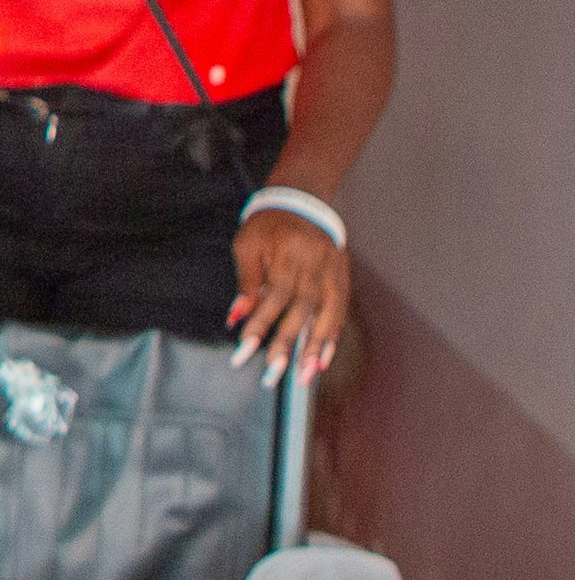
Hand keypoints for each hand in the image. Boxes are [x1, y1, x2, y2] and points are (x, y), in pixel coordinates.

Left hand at [230, 209, 350, 379]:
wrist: (302, 203)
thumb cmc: (267, 227)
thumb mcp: (247, 245)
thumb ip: (246, 281)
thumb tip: (237, 316)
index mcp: (288, 256)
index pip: (273, 297)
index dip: (260, 325)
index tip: (244, 351)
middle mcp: (315, 266)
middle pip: (302, 310)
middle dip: (288, 344)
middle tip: (274, 374)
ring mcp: (333, 273)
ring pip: (327, 314)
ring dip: (316, 347)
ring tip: (305, 375)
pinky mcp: (343, 279)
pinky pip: (340, 312)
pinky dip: (332, 337)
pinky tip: (324, 360)